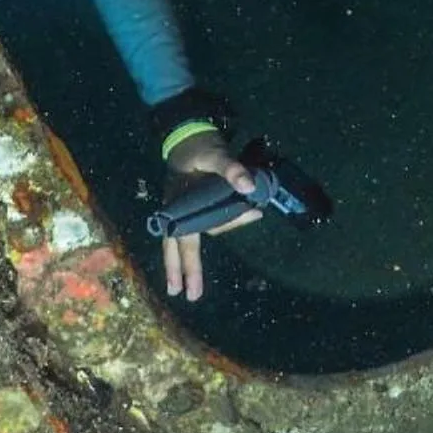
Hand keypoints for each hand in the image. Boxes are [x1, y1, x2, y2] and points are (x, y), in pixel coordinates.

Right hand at [161, 127, 261, 301]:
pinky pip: (189, 232)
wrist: (185, 136)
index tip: (255, 213)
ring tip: (187, 288)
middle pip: (178, 244)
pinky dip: (189, 249)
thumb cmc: (200, 148)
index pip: (204, 224)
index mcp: (181, 200)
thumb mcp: (216, 154)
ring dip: (186, 265)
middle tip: (187, 296)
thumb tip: (249, 188)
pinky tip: (187, 265)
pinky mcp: (184, 209)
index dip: (233, 220)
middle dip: (183, 270)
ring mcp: (179, 210)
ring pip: (183, 242)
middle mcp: (177, 209)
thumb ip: (231, 169)